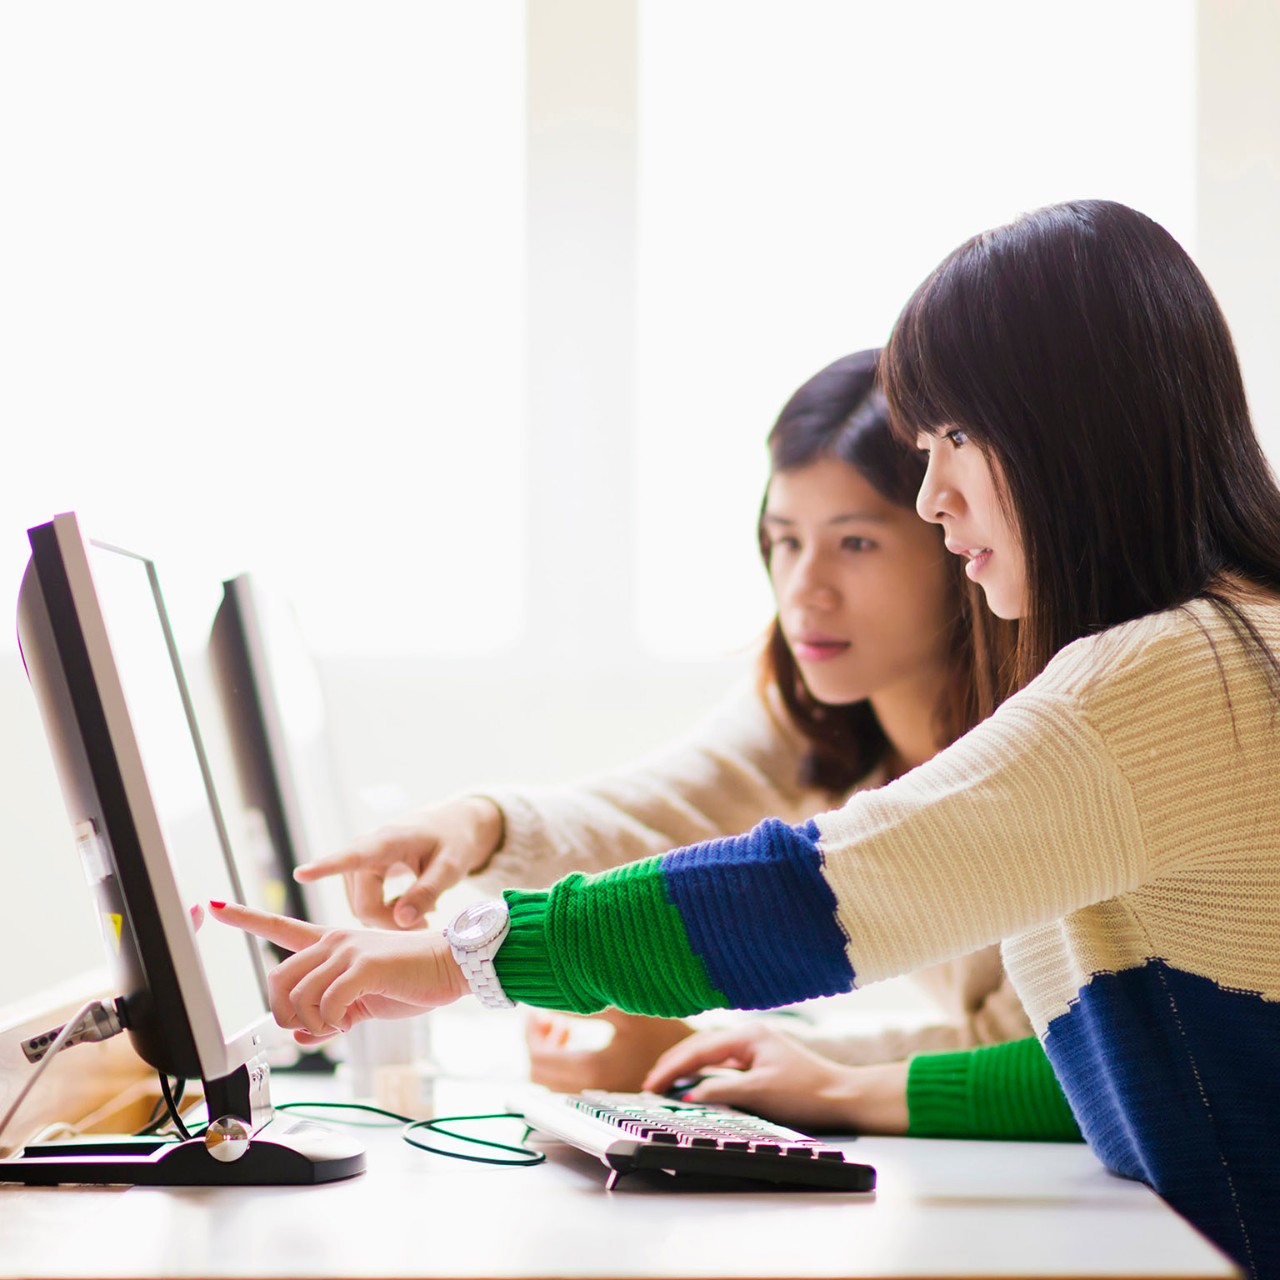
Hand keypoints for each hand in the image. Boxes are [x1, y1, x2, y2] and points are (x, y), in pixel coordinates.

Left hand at [209, 901, 468, 1045]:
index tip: (214, 905)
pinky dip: (328, 1024)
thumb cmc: (412, 980)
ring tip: (335, 1026)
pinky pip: (325, 1004)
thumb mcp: (364, 1002)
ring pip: (298, 995)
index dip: (244, 918)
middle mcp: (334, 941)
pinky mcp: (363, 965)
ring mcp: (347, 950)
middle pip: (278, 977)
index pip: (279, 927)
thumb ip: (332, 1015)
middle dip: (283, 1012)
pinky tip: (345, 1022)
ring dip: (310, 1023)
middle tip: (308, 1027)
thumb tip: (302, 1037)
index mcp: (332, 944)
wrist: (451, 966)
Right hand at [294, 796, 503, 929]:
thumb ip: (428, 892)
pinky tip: (411, 909)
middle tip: (425, 925)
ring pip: (361, 908)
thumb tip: (400, 921)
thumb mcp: (451, 866)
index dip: (327, 866)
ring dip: (388, 920)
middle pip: (363, 904)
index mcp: (389, 841)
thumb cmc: (454, 841)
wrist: (453, 825)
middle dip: (390, 923)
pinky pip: (364, 904)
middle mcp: (368, 849)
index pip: (353, 856)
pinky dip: (385, 913)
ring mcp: (362, 861)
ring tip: (423, 915)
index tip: (301, 873)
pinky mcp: (363, 872)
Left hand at [526, 1009, 692, 1092]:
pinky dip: (561, 1066)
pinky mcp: (605, 1097)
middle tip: (544, 1016)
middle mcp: (592, 1090)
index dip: (531, 1033)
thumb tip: (549, 1001)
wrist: (698, 1058)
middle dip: (536, 1043)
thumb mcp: (626, 1009)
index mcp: (594, 1069)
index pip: (541, 1057)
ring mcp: (599, 1098)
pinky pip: (567, 1086)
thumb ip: (585, 1007)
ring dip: (548, 1055)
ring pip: (551, 1083)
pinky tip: (576, 1042)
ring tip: (561, 1027)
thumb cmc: (666, 1031)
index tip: (534, 1009)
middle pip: (540, 1074)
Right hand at [643, 1022, 909, 1134]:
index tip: (652, 1085)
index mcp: (747, 1034)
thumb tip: (686, 1096)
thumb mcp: (759, 1093)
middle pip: (700, 1046)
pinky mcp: (759, 1062)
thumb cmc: (806, 1092)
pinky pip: (721, 1064)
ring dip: (686, 1068)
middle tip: (650, 1084)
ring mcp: (754, 1048)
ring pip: (709, 1054)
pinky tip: (692, 1085)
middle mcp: (748, 1035)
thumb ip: (720, 1092)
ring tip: (663, 1083)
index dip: (672, 1067)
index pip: (699, 1049)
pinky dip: (702, 1074)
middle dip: (673, 1064)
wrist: (843, 1098)